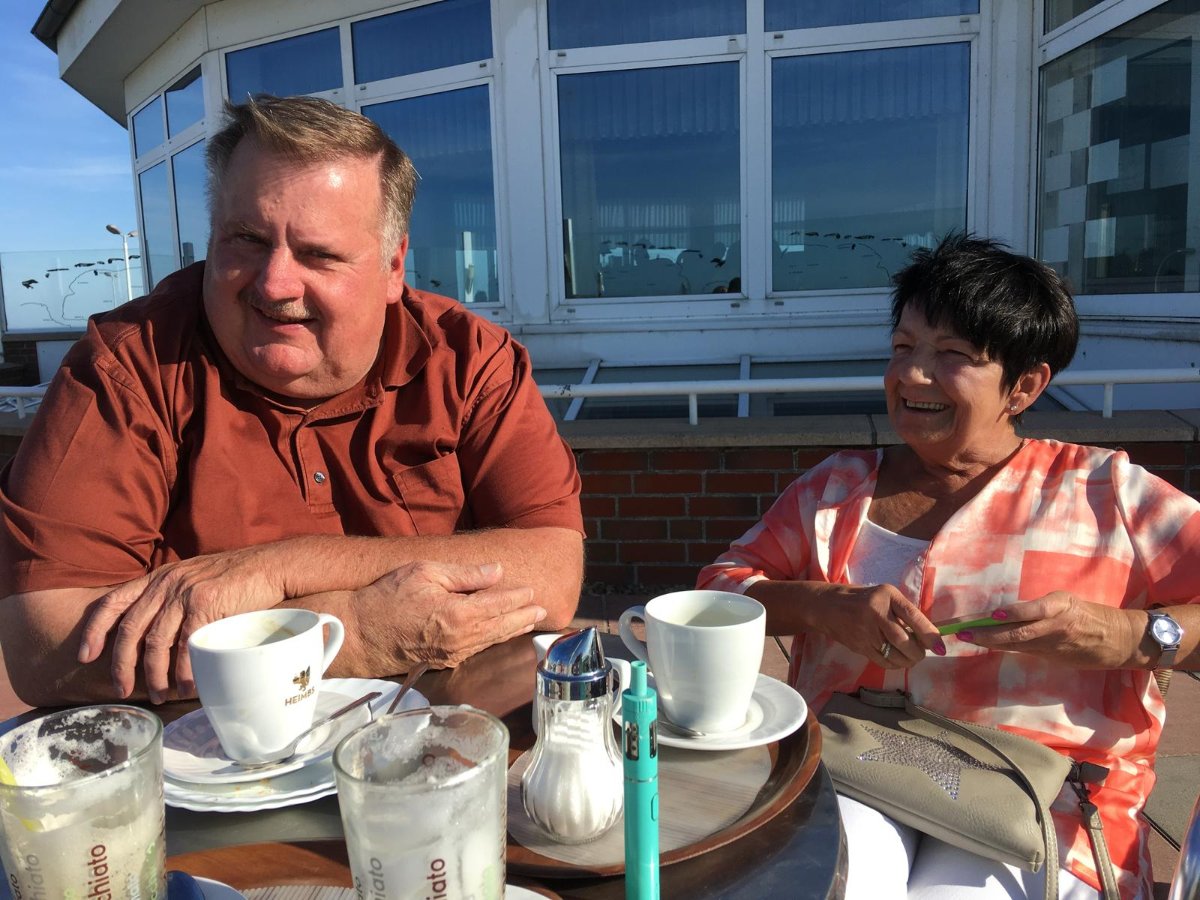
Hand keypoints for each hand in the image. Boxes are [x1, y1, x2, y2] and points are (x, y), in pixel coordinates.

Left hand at [78, 545, 286, 701]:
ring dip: (155, 676)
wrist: (272, 566)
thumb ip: (173, 598)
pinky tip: (189, 686)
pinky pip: (186, 647)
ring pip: (157, 644)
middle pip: (130, 630)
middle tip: (123, 690)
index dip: (94, 630)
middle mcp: (166, 583)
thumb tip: (159, 634)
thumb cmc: (239, 577)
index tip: (85, 656)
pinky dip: (185, 672)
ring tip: (161, 696)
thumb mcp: (195, 579)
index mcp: (159, 578)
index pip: (112, 601)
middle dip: (122, 666)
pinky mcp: (207, 605)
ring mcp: (185, 594)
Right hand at [345, 561, 546, 672]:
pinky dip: (493, 640)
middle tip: (543, 610)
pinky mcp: (444, 663)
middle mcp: (461, 639)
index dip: (518, 597)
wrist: (360, 634)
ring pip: (491, 641)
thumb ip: (465, 574)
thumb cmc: (389, 597)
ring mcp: (453, 654)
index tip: (532, 591)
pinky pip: (476, 650)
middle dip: (524, 618)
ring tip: (528, 622)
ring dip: (512, 631)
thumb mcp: (426, 572)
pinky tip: (499, 634)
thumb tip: (497, 570)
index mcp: (459, 614)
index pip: (499, 604)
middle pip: (502, 627)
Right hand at [819, 583, 944, 667]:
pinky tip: (898, 660)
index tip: (941, 648)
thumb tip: (929, 636)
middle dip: (917, 652)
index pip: (912, 616)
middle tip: (921, 653)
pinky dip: (895, 664)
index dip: (929, 634)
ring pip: (893, 654)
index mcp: (886, 596)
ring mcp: (865, 631)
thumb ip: (904, 613)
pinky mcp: (859, 646)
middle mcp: (875, 612)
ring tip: (911, 657)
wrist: (829, 607)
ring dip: (908, 660)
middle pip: (902, 640)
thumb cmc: (864, 600)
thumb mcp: (886, 597)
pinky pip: (882, 661)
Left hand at [954, 591, 1139, 667]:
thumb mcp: (1067, 602)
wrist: (1120, 640)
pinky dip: (1006, 648)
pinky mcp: (1055, 659)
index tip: (993, 614)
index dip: (1014, 613)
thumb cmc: (1089, 614)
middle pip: (1019, 631)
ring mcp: (1055, 646)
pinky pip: (1026, 652)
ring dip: (991, 642)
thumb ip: (1039, 607)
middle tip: (964, 632)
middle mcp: (1057, 626)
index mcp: (1062, 605)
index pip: (1035, 609)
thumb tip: (1006, 612)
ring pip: (1018, 644)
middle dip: (989, 633)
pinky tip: (988, 645)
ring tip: (968, 638)